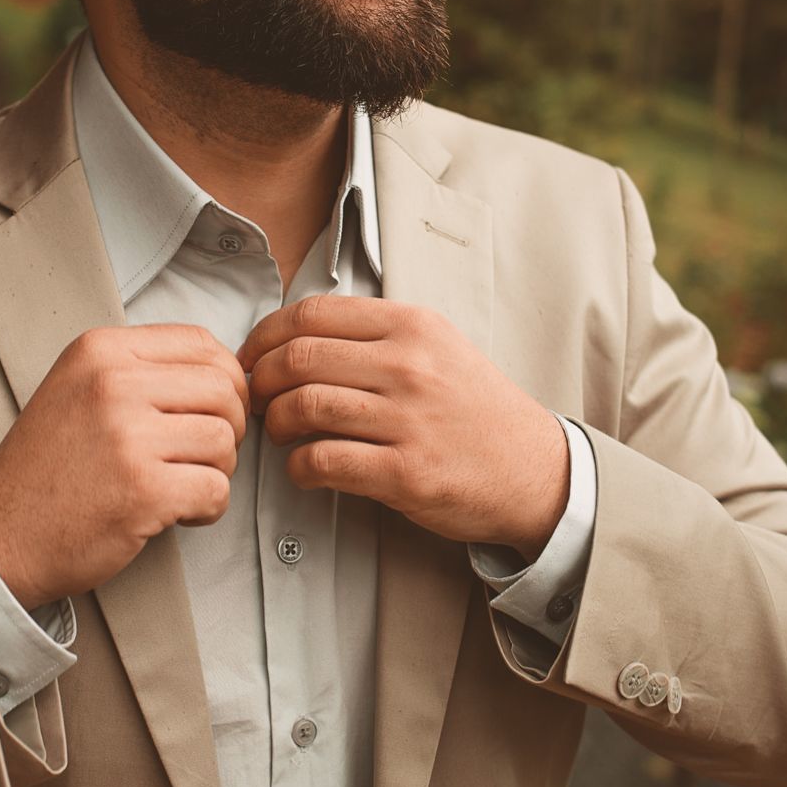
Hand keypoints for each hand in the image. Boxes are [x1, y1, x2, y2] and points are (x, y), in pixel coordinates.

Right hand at [0, 323, 247, 610]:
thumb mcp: (79, 389)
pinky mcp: (143, 490)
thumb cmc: (47, 468)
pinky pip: (216, 489)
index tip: (210, 411)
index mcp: (101, 351)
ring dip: (217, 471)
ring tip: (181, 484)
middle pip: (223, 390)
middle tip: (200, 456)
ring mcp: (128, 437)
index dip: (224, 381)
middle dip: (227, 428)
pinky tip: (178, 513)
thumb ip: (141, 371)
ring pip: (224, 440)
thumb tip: (225, 373)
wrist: (0, 534)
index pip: (202, 344)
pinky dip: (208, 508)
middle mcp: (113, 384)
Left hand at [236, 294, 566, 557]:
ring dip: (275, 424)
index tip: (251, 358)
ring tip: (280, 432)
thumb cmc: (473, 410)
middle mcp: (410, 366)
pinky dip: (298, 468)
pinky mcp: (405, 472)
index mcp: (412, 326)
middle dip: (261, 380)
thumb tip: (293, 337)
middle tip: (258, 399)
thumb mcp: (436, 347)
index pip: (311, 314)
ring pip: (304, 406)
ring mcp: (409, 419)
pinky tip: (304, 469)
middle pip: (298, 358)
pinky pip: (323, 461)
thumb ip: (374, 335)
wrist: (534, 470)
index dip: (265, 336)